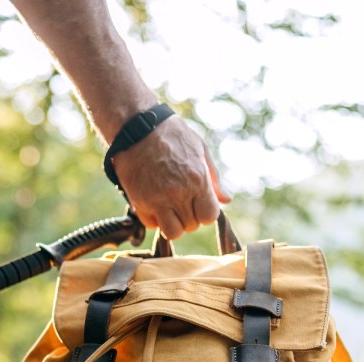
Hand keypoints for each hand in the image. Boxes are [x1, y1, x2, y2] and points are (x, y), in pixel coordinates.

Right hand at [111, 117, 230, 239]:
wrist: (136, 127)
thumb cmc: (172, 135)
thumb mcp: (199, 149)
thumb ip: (213, 178)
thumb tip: (226, 200)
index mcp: (197, 179)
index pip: (209, 216)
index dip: (206, 212)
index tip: (199, 203)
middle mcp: (178, 193)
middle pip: (192, 225)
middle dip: (190, 217)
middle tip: (183, 202)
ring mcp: (157, 199)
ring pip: (173, 232)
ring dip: (173, 224)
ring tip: (170, 209)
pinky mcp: (139, 201)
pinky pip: (151, 224)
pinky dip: (155, 219)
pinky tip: (155, 204)